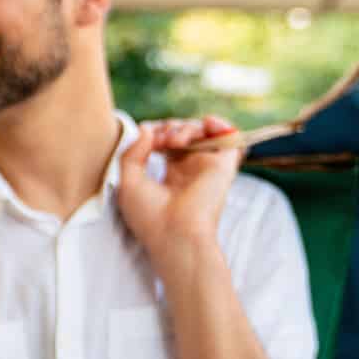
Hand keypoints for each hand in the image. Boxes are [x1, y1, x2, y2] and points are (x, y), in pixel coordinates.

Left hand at [117, 116, 241, 282]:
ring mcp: (208, 166)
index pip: (167, 142)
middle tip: (161, 142)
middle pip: (184, 133)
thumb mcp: (128, 181)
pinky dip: (219, 124)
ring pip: (203, 132)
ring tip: (175, 141)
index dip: (156, 132)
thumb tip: (147, 128)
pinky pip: (230, 137)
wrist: (174, 234)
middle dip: (169, 128)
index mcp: (170, 175)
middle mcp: (191, 170)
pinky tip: (205, 125)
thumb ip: (133, 152)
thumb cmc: (148, 216)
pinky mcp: (223, 165)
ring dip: (187, 127)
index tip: (148, 140)